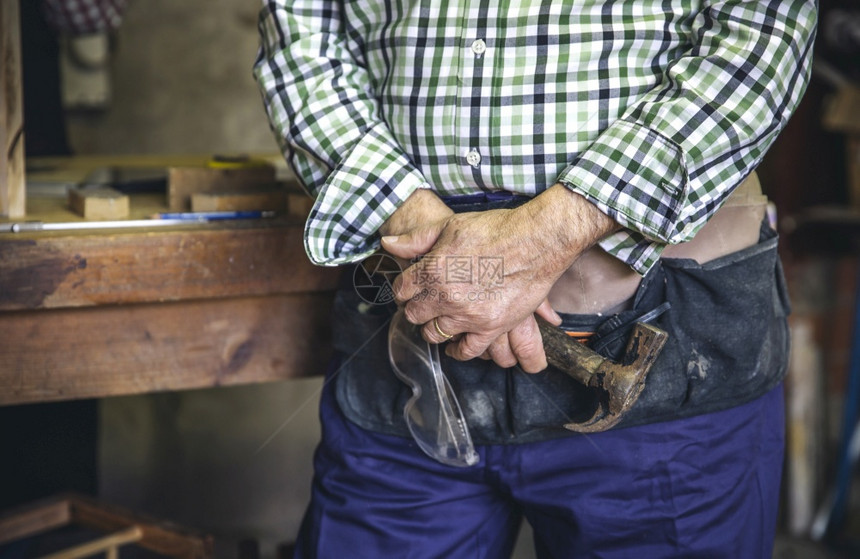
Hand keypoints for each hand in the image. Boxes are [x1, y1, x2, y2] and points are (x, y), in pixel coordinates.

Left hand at [384, 184, 618, 371]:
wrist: (536, 240)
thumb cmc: (494, 229)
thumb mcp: (450, 226)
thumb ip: (416, 239)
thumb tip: (387, 244)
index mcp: (431, 269)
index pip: (401, 290)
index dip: (403, 290)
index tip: (410, 290)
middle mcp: (445, 296)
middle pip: (415, 315)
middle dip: (416, 309)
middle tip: (424, 305)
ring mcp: (467, 315)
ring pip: (435, 334)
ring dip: (433, 329)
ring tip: (438, 321)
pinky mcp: (490, 327)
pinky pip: (466, 350)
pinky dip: (457, 351)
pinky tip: (454, 346)